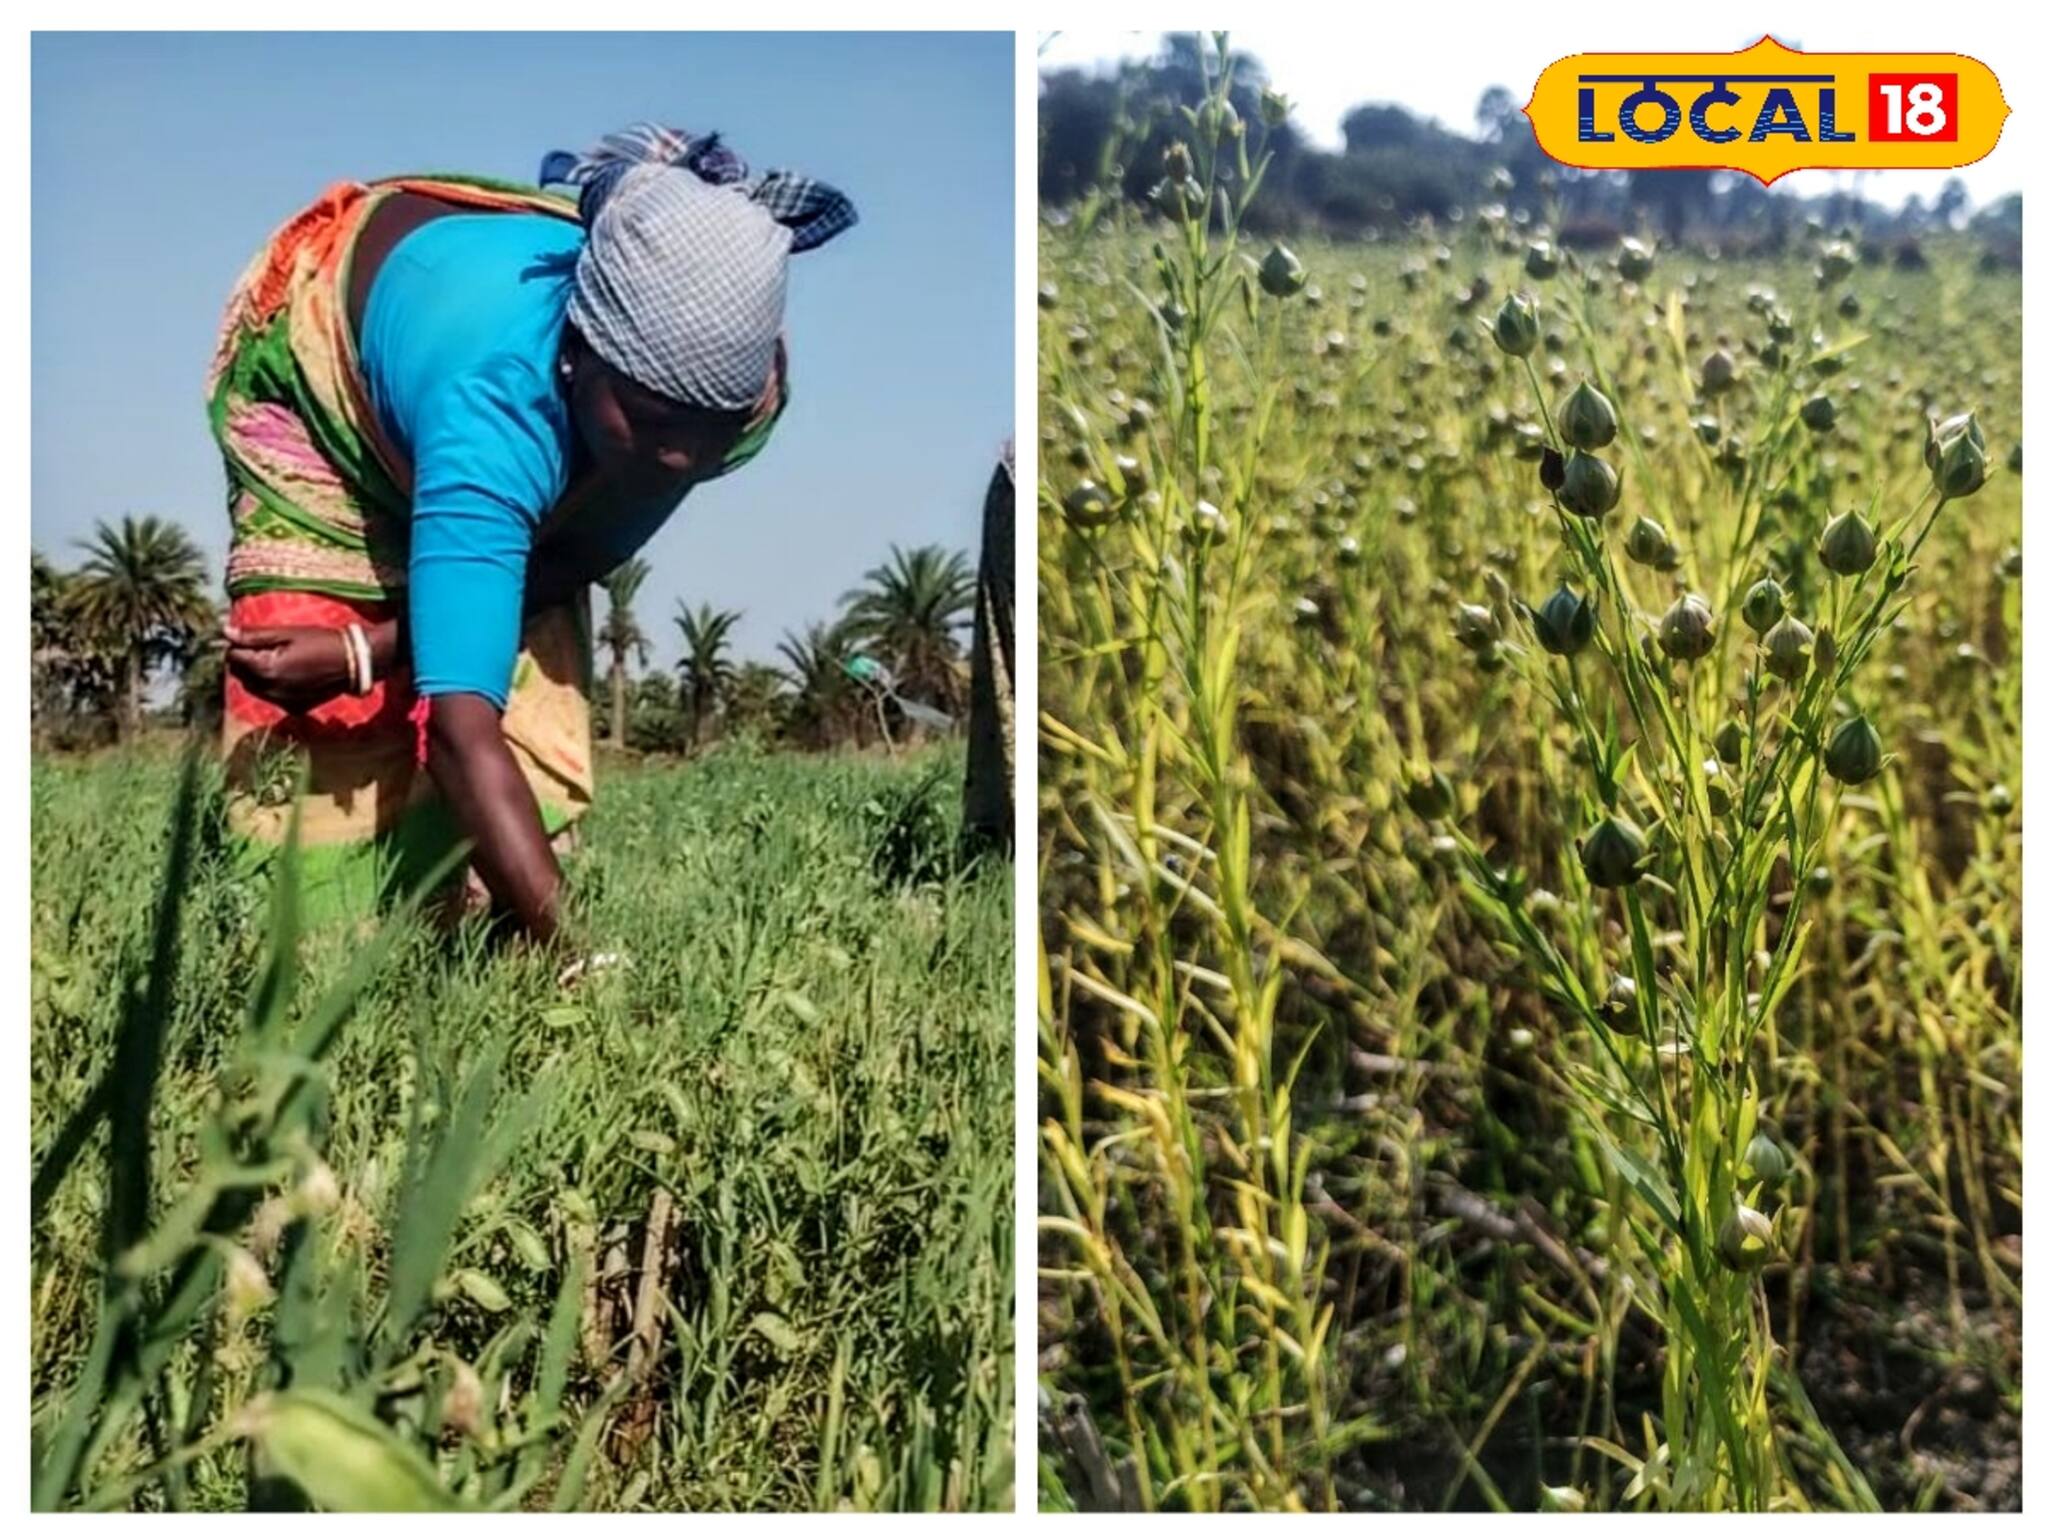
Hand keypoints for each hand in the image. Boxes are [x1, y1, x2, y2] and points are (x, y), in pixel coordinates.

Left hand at [224, 624, 352, 710]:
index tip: (253, 637)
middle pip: (240, 675)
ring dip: (257, 675)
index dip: (239, 645)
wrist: (353, 662)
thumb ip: (253, 635)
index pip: (233, 657)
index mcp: (265, 669)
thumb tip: (225, 632)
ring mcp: (282, 702)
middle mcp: (270, 690)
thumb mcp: (286, 633)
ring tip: (278, 661)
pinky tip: (291, 675)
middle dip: (246, 661)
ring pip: (253, 688)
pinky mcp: (294, 708)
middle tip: (267, 648)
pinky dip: (273, 687)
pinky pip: (271, 697)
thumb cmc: (320, 642)